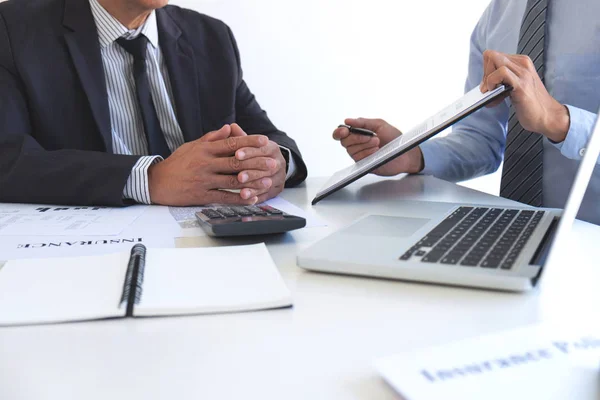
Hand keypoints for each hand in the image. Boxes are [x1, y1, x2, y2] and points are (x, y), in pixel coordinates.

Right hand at [148, 125, 273, 205]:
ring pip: (233, 181)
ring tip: (268, 181)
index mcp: (205, 149)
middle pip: (236, 162)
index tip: (264, 140)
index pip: (231, 143)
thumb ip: (211, 137)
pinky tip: (251, 198)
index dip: (249, 141)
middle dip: (257, 162)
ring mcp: (204, 180)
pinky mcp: (202, 195)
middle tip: (273, 163)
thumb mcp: (191, 145)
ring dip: (252, 182)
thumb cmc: (176, 163)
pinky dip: (239, 198)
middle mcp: (206, 163)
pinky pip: (224, 197)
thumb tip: (229, 128)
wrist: (157, 182)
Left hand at [233, 124, 286, 202]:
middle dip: (252, 172)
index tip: (237, 154)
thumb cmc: (253, 153)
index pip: (262, 149)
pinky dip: (256, 197)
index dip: (249, 151)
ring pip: (267, 182)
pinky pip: (267, 194)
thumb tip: (231, 127)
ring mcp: (279, 176)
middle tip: (239, 176)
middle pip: (266, 167)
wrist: (270, 165)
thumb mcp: (248, 144)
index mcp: (272, 148)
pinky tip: (247, 199)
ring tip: (242, 192)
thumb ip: (240, 137)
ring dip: (254, 187)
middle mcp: (279, 162)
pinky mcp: (277, 189)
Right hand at [332, 118, 423, 175]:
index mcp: (359, 133)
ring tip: (378, 144)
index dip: (339, 132)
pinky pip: (358, 158)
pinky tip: (376, 151)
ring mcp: (360, 155)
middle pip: (344, 141)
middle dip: (357, 138)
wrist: (405, 153)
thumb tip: (348, 120)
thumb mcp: (380, 125)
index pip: (341, 133)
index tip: (344, 131)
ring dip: (365, 145)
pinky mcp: (364, 164)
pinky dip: (367, 153)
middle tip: (372, 137)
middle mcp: (357, 144)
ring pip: (351, 150)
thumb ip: (363, 122)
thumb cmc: (394, 139)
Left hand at [481, 50, 569, 142]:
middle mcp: (523, 64)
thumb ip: (501, 81)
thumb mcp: (513, 87)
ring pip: (494, 60)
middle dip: (485, 73)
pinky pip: (501, 72)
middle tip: (490, 90)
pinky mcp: (521, 84)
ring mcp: (523, 73)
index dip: (487, 70)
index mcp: (521, 62)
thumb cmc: (529, 104)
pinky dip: (491, 83)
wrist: (547, 116)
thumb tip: (482, 86)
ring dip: (487, 79)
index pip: (493, 56)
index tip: (490, 86)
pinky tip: (496, 96)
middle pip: (491, 56)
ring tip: (492, 94)